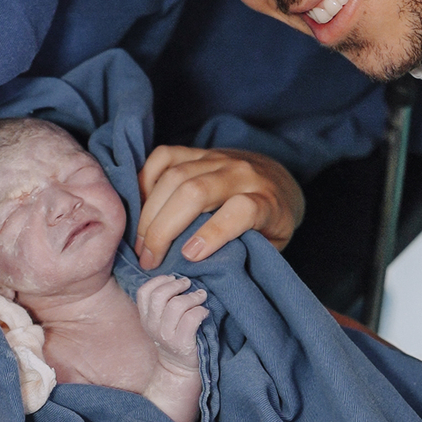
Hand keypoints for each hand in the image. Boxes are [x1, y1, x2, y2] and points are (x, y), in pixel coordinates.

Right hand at [136, 146, 303, 269]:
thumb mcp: (272, 244)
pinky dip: (146, 179)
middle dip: (164, 229)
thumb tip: (205, 270)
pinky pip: (164, 156)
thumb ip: (245, 253)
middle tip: (149, 260)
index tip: (189, 256)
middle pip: (195, 192)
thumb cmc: (273, 222)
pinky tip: (141, 207)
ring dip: (150, 213)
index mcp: (266, 200)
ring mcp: (217, 158)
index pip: (241, 210)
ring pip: (175, 176)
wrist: (280, 180)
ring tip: (142, 244)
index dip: (214, 233)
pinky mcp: (199, 151)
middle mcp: (241, 174)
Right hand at [136, 273, 206, 371]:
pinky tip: (205, 312)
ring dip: (192, 297)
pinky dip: (201, 311)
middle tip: (188, 284)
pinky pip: (191, 318)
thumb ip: (163, 302)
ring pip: (177, 305)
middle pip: (160, 295)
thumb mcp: (160, 320)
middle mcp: (152, 326)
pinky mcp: (182, 343)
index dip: (159, 280)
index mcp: (145, 317)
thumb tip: (178, 278)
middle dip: (177, 285)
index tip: (172, 278)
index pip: (144, 292)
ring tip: (200, 296)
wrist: (179, 367)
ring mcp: (166, 335)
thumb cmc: (174, 337)